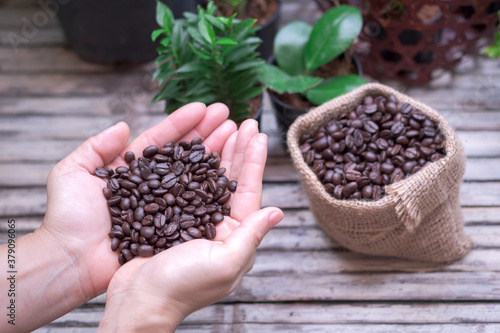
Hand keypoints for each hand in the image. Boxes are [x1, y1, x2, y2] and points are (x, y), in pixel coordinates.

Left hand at [40, 102, 237, 298]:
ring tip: (236, 136)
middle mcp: (152, 185)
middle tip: (229, 117)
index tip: (204, 108)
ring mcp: (164, 205)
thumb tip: (123, 125)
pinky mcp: (171, 227)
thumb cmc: (67, 218)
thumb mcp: (71, 173)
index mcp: (132, 169)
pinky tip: (228, 176)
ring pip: (194, 176)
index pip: (162, 140)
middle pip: (184, 155)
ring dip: (216, 156)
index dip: (183, 123)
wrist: (70, 260)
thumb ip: (96, 147)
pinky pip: (195, 206)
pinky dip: (212, 191)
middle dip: (207, 134)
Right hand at [97, 114, 282, 331]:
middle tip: (246, 122)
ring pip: (211, 180)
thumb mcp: (223, 263)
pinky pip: (187, 186)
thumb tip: (279, 212)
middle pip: (232, 180)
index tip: (259, 134)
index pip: (249, 190)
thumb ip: (250, 235)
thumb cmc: (182, 288)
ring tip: (227, 128)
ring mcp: (196, 222)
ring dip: (219, 154)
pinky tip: (196, 150)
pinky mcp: (173, 220)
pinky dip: (193, 166)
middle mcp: (218, 227)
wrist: (140, 302)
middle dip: (240, 150)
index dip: (254, 160)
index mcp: (234, 235)